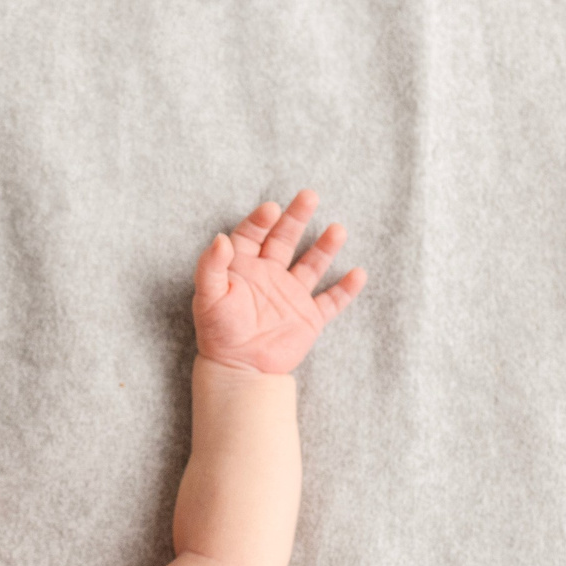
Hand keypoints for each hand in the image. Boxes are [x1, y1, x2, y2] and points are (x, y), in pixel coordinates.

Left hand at [192, 190, 366, 373]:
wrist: (239, 370)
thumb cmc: (218, 333)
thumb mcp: (207, 297)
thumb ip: (211, 266)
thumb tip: (220, 238)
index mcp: (243, 267)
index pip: (253, 234)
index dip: (261, 220)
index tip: (271, 208)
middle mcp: (269, 276)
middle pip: (285, 239)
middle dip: (297, 217)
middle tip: (309, 195)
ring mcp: (291, 296)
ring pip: (312, 264)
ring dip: (325, 247)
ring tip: (338, 229)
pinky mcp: (308, 318)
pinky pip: (331, 301)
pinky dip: (345, 289)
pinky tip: (358, 273)